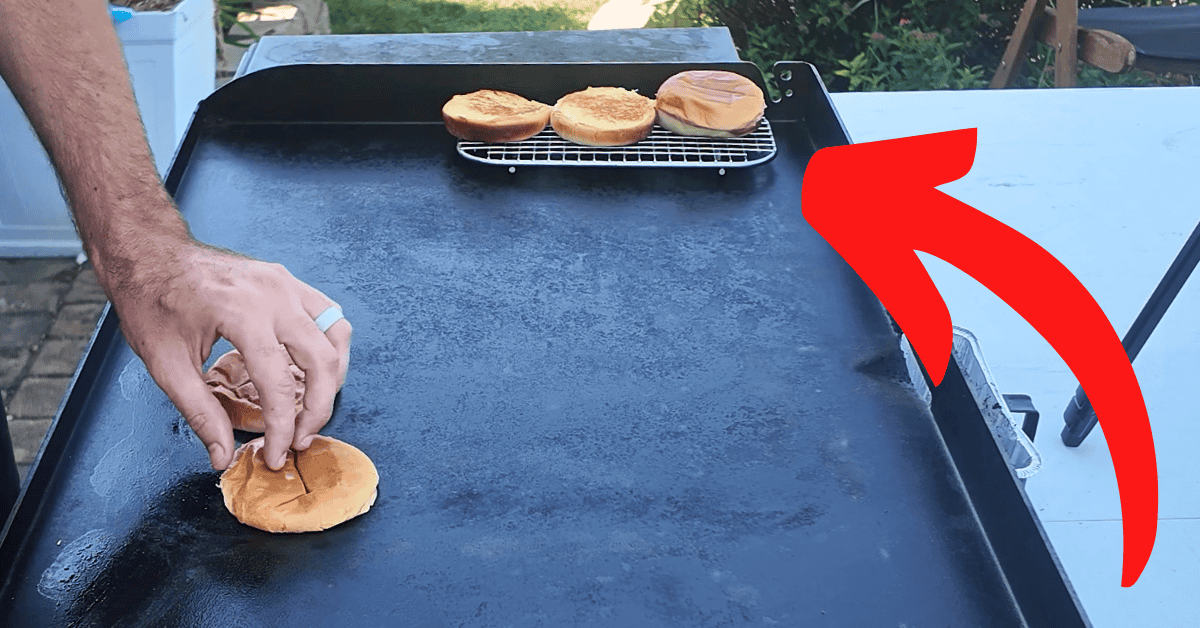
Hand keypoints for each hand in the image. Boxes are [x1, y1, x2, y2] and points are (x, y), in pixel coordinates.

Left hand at [100, 236, 350, 470]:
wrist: (150, 253)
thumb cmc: (152, 302)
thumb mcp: (166, 365)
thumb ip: (200, 412)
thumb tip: (222, 454)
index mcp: (242, 314)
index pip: (279, 383)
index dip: (280, 427)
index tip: (274, 454)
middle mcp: (274, 295)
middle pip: (322, 360)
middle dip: (318, 408)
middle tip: (300, 438)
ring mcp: (285, 283)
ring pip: (337, 333)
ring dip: (334, 375)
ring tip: (315, 406)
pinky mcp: (287, 281)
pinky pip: (328, 314)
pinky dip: (330, 346)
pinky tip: (315, 368)